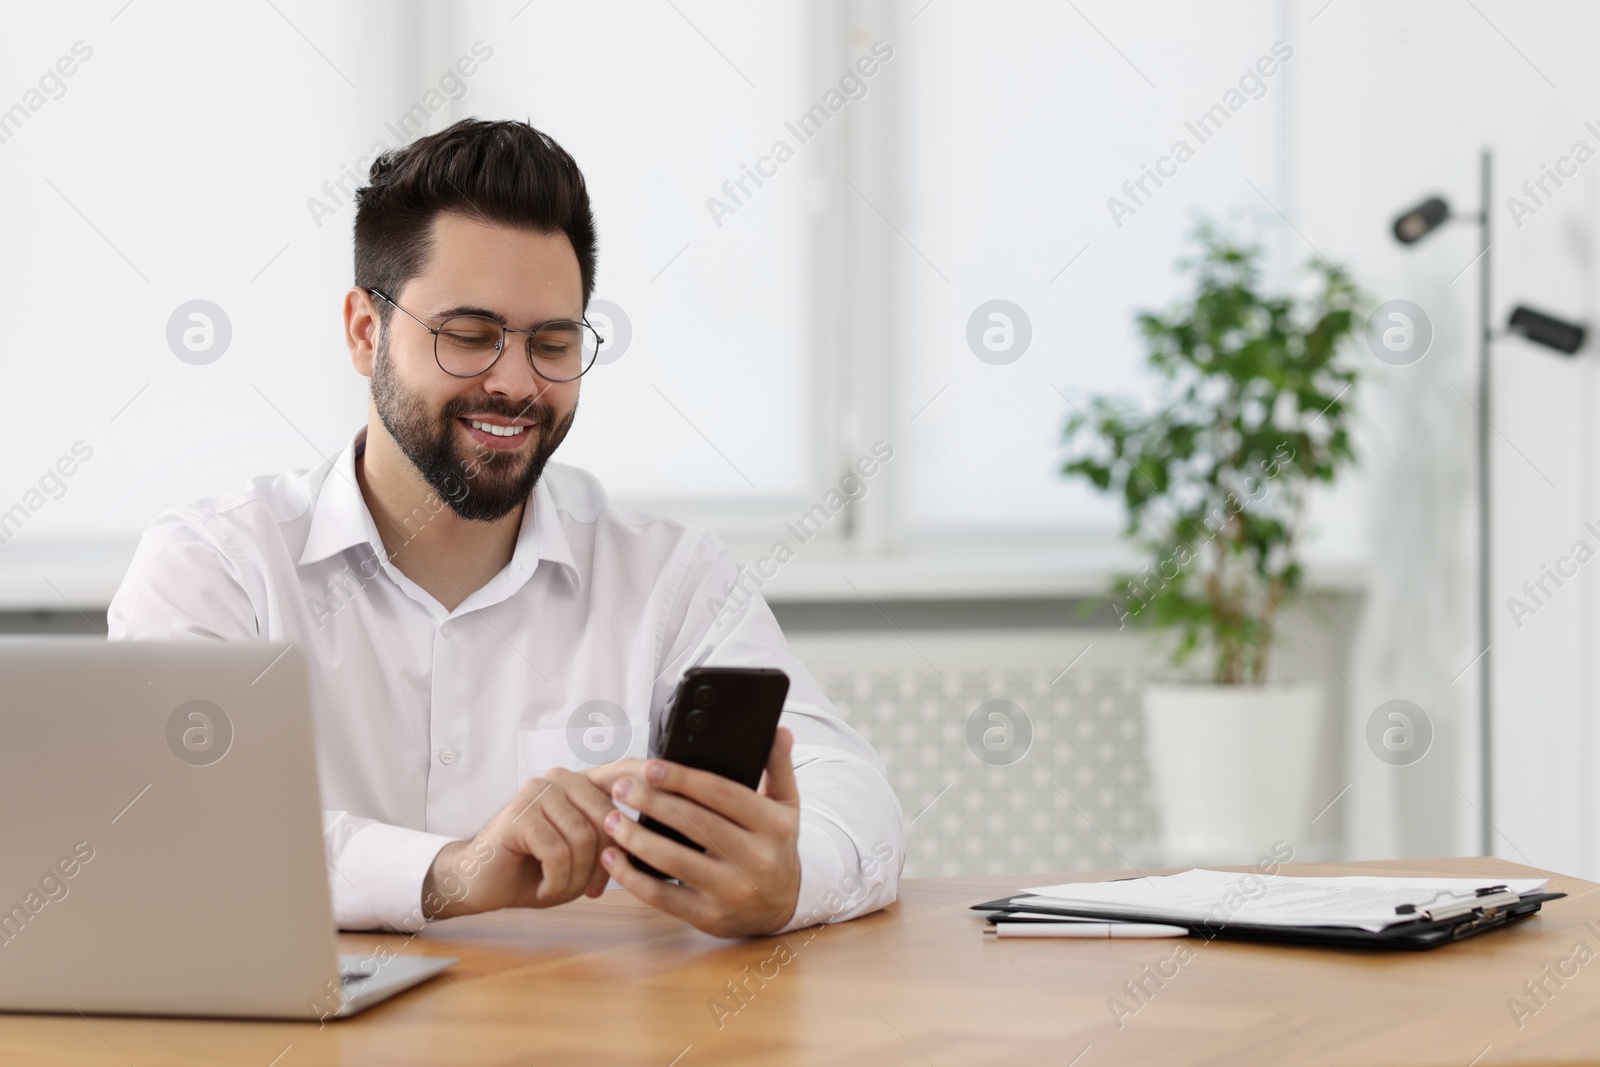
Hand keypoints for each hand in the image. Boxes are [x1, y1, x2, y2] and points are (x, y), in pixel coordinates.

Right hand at [422, 768, 616, 918]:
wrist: (479, 882)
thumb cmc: (533, 870)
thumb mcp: (580, 855)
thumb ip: (608, 843)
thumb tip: (640, 844)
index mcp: (579, 783)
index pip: (621, 792)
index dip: (632, 817)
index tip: (630, 846)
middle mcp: (559, 778)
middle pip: (606, 822)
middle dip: (600, 866)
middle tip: (587, 890)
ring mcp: (537, 792)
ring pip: (582, 839)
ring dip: (576, 878)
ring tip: (559, 889)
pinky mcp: (518, 815)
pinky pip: (556, 852)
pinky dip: (556, 881)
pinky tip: (543, 889)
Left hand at [587, 727, 801, 937]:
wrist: (783, 907)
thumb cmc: (775, 847)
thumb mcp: (786, 807)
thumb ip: (778, 767)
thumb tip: (778, 731)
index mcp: (773, 825)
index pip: (722, 795)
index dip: (683, 779)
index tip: (650, 767)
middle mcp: (755, 859)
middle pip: (694, 825)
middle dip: (651, 803)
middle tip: (620, 787)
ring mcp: (731, 891)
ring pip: (674, 861)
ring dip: (635, 838)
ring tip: (610, 819)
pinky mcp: (709, 917)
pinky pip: (663, 897)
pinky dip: (632, 878)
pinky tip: (612, 859)